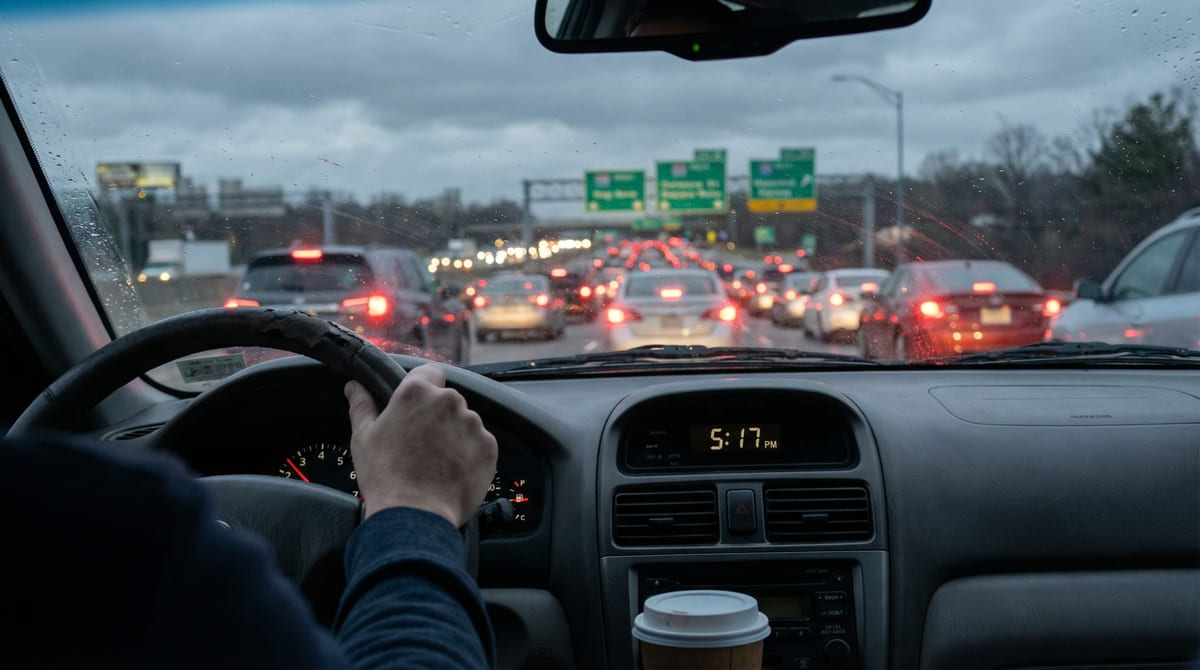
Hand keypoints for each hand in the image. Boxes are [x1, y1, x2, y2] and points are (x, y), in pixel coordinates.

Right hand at [344, 365, 497, 526]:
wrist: (414, 516)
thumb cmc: (385, 476)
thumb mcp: (364, 437)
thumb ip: (362, 405)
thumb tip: (354, 387)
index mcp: (417, 392)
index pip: (430, 372)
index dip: (424, 387)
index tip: (417, 408)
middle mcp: (449, 401)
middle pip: (448, 400)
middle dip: (437, 416)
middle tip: (421, 443)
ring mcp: (472, 424)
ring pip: (465, 422)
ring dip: (455, 435)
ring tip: (436, 462)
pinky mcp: (488, 447)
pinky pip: (480, 444)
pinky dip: (470, 455)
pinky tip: (451, 472)